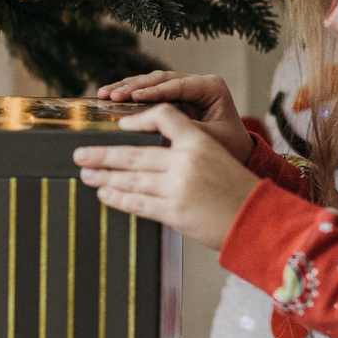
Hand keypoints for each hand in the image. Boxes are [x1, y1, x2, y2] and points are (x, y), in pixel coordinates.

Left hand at [74, 102, 263, 250]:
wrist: (256, 220)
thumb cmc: (238, 189)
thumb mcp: (217, 156)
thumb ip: (185, 151)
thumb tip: (149, 154)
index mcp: (199, 142)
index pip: (163, 117)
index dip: (139, 119)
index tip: (121, 125)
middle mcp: (185, 162)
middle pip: (133, 154)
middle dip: (102, 155)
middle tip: (80, 154)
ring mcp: (177, 189)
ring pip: (130, 179)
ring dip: (104, 177)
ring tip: (87, 174)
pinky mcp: (172, 213)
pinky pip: (137, 203)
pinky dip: (117, 198)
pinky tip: (104, 194)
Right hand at [96, 71, 256, 162]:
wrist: (235, 150)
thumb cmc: (228, 146)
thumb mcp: (209, 139)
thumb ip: (184, 130)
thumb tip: (155, 129)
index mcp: (211, 87)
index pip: (178, 85)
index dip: (154, 91)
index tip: (134, 98)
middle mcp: (196, 82)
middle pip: (160, 79)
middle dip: (134, 87)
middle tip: (114, 95)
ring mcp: (182, 87)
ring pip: (150, 82)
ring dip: (126, 87)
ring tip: (104, 94)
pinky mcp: (171, 96)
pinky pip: (147, 92)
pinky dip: (129, 95)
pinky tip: (109, 97)